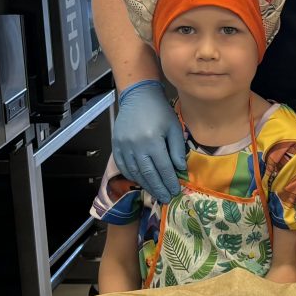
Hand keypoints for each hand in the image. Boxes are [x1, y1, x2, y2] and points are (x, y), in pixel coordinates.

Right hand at [111, 80, 185, 202]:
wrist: (138, 97)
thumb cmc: (159, 111)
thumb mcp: (174, 127)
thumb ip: (177, 149)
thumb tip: (179, 169)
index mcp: (152, 141)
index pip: (163, 168)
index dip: (169, 181)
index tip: (175, 191)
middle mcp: (136, 146)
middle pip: (148, 174)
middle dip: (158, 188)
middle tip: (166, 198)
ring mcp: (124, 146)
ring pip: (135, 172)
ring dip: (146, 185)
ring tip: (155, 193)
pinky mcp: (116, 145)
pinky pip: (123, 166)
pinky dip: (132, 176)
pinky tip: (141, 181)